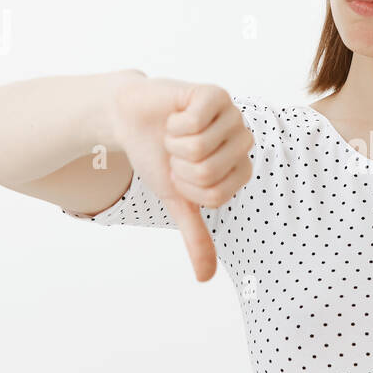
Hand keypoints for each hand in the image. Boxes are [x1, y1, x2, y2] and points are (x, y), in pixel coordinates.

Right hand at [109, 79, 253, 281]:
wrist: (130, 120)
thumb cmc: (157, 157)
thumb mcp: (176, 200)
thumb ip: (196, 235)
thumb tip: (206, 279)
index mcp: (239, 168)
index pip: (215, 196)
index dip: (187, 187)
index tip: (180, 172)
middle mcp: (242, 140)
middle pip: (208, 173)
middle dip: (178, 165)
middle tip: (175, 150)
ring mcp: (231, 115)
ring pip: (201, 148)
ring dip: (174, 143)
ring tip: (174, 133)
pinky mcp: (214, 94)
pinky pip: (195, 123)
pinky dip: (173, 124)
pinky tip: (174, 116)